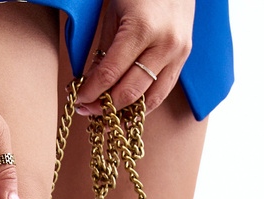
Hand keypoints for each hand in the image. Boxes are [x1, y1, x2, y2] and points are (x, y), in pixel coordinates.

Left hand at [75, 0, 195, 113]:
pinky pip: (162, 92)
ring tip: (106, 118)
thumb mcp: (114, 15)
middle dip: (106, 107)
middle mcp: (164, 45)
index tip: (79, 102)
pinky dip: (143, 105)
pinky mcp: (184, 59)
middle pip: (130, 92)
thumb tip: (91, 86)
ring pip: (149, 100)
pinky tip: (126, 110)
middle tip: (87, 112)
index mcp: (142, 29)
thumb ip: (104, 52)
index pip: (111, 74)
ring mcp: (178, 54)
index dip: (92, 93)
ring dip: (125, 114)